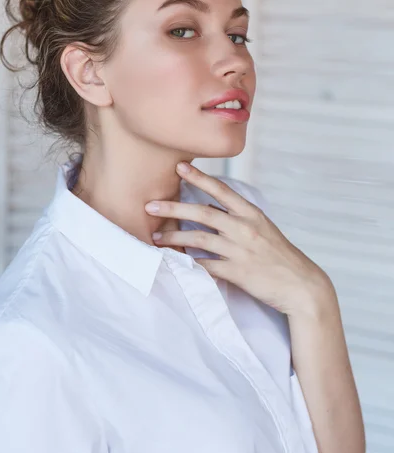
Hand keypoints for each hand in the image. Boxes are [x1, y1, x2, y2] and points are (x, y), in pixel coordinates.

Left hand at [145, 162, 332, 316]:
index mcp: (252, 214)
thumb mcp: (264, 228)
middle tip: (150, 205)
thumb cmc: (281, 256)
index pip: (221, 191)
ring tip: (156, 237)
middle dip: (173, 207)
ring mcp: (240, 250)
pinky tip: (173, 262)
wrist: (302, 285)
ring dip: (174, 237)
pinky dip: (188, 263)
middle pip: (202, 213)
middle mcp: (244, 228)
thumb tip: (211, 207)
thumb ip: (239, 217)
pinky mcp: (237, 273)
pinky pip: (206, 266)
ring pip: (199, 239)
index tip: (179, 167)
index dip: (199, 178)